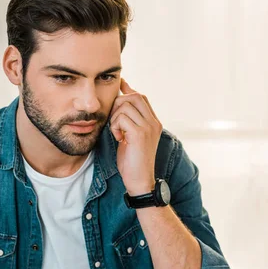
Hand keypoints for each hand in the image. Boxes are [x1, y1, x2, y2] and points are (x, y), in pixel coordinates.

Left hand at [109, 78, 161, 196]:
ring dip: (114, 118)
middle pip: (134, 96)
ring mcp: (148, 127)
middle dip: (118, 104)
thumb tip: (119, 104)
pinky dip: (114, 127)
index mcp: (153, 122)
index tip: (117, 89)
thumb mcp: (131, 137)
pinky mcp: (139, 134)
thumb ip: (128, 120)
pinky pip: (121, 118)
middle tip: (114, 121)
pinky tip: (118, 138)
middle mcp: (153, 122)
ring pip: (125, 106)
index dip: (127, 91)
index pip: (141, 97)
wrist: (140, 180)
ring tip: (117, 133)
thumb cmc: (132, 161)